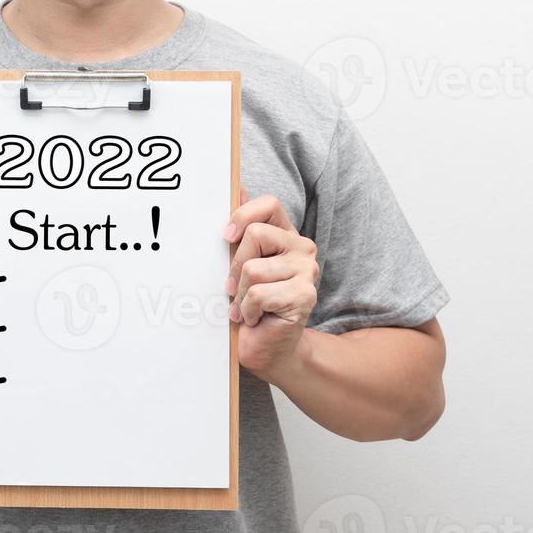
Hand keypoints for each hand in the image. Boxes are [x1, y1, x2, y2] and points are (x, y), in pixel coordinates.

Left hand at [224, 185, 319, 378]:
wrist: (268, 348)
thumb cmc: (252, 304)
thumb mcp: (239, 262)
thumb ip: (241, 227)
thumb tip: (235, 185)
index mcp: (285, 235)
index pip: (269, 204)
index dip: (243, 215)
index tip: (226, 236)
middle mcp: (301, 248)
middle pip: (255, 234)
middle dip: (235, 266)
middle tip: (236, 289)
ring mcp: (307, 271)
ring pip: (253, 269)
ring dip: (240, 295)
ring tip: (248, 307)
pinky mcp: (305, 295)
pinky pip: (259, 294)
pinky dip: (249, 310)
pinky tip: (257, 318)